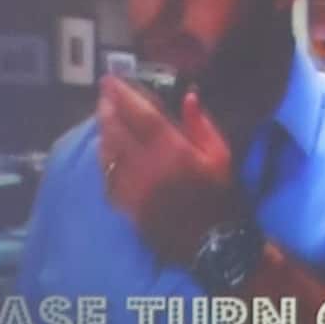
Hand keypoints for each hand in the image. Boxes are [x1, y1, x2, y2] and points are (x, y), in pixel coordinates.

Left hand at [93, 65, 245, 260]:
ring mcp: (134, 189)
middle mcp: (148, 168)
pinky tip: (104, 152)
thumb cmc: (222, 197)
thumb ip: (201, 124)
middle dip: (107, 109)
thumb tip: (187, 96)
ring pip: (108, 154)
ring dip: (103, 132)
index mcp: (173, 151)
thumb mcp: (222, 156)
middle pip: (117, 131)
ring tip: (102, 117)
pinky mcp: (128, 208)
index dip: (122, 94)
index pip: (140, 115)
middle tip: (103, 93)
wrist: (214, 244)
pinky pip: (107, 180)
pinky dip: (103, 162)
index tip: (110, 80)